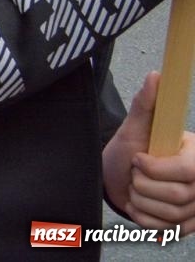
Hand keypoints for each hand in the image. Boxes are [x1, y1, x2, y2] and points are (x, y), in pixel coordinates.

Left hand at [104, 72, 194, 233]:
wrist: (118, 177)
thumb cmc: (130, 149)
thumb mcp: (135, 127)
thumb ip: (146, 104)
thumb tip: (156, 76)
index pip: (186, 171)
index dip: (154, 168)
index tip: (136, 159)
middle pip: (177, 196)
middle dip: (143, 184)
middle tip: (134, 174)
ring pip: (170, 215)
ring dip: (141, 201)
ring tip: (136, 187)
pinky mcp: (188, 225)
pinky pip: (166, 230)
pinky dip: (144, 218)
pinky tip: (139, 204)